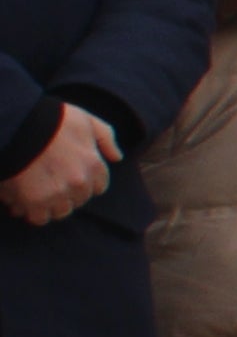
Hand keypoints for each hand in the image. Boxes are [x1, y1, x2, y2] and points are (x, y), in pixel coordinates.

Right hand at [5, 104, 118, 225]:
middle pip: (79, 200)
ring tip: (37, 193)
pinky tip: (23, 203)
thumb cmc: (52, 119)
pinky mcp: (34, 201)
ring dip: (50, 205)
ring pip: (60, 211)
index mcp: (94, 165)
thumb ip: (105, 137)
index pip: (98, 187)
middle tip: (50, 184)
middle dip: (67, 194)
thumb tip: (116, 157)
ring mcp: (58, 194)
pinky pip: (38, 217)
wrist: (19, 123)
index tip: (71, 177)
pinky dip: (32, 212)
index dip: (85, 183)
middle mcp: (79, 183)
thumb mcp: (86, 120)